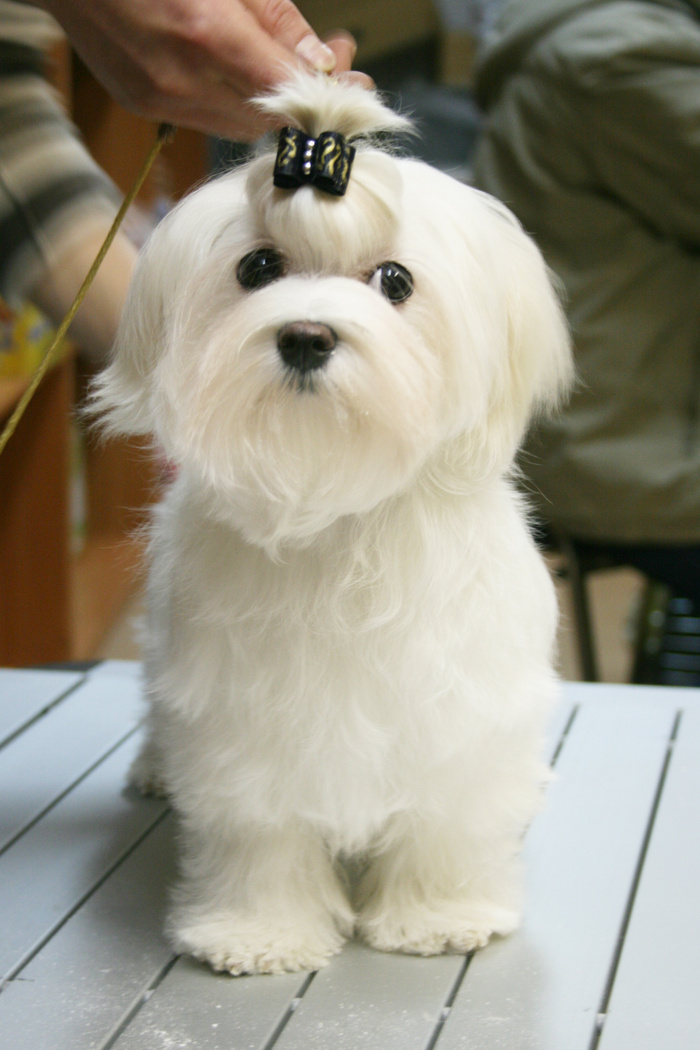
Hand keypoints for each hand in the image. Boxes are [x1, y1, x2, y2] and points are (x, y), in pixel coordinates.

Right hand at [38, 0, 370, 138]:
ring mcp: (158, 98)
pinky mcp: (143, 104)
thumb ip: (275, 18)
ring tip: (296, 68)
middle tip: (338, 70)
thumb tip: (318, 59)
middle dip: (308, 100)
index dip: (328, 97)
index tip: (357, 88)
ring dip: (274, 104)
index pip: (288, 92)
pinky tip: (247, 74)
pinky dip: (234, 102)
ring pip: (240, 124)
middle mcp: (181, 78)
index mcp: (206, 32)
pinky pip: (206, 117)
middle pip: (269, 118)